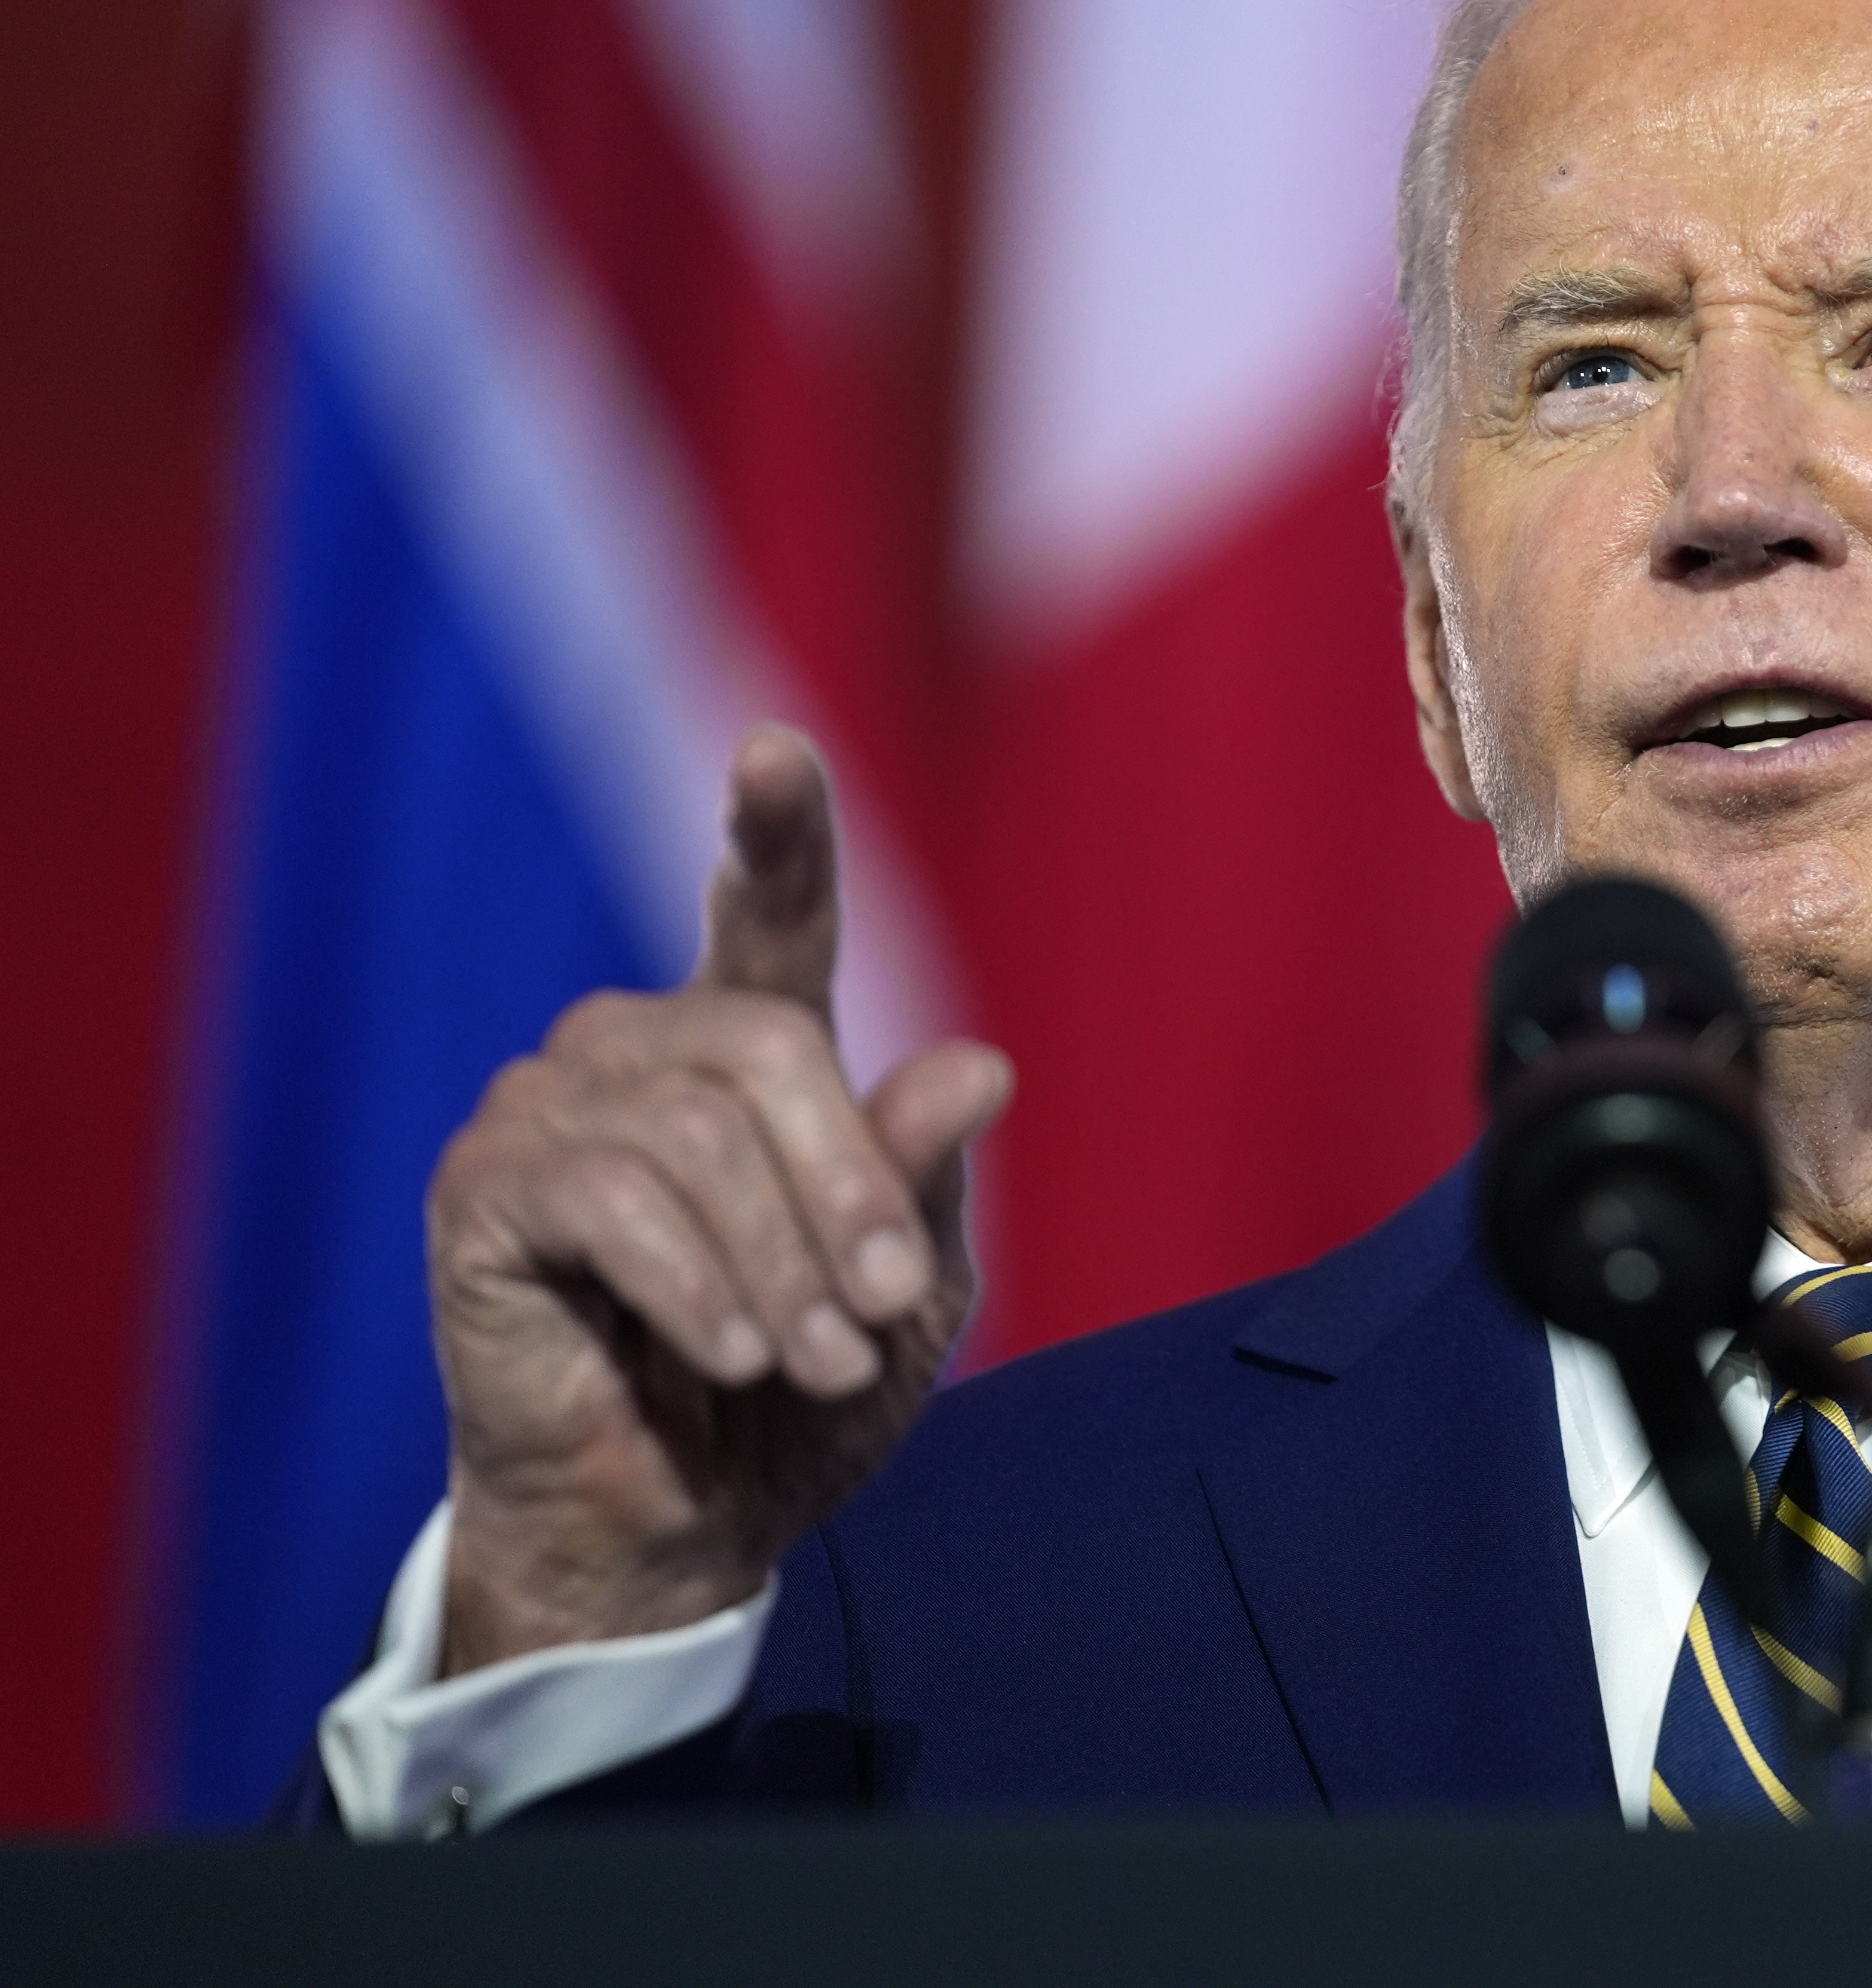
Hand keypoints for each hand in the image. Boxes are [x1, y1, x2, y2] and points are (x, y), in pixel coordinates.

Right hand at [425, 726, 1009, 1674]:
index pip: (770, 912)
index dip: (777, 831)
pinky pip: (610, 1197)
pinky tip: (729, 1353)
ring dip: (780, 1261)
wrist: (687, 1526)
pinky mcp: (485, 1186)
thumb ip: (925, 1179)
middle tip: (884, 1314)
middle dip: (846, 1191)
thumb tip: (978, 1064)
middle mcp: (641, 1050)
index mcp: (750, 1053)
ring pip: (694, 1130)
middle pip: (767, 1047)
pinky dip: (696, 1283)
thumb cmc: (803, 1398)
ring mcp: (548, 1106)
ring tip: (816, 1359)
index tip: (775, 752)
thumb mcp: (909, 1293)